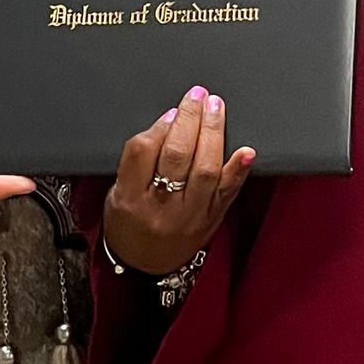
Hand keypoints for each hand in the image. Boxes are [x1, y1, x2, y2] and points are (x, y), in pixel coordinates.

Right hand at [102, 86, 254, 277]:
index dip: (160, 126)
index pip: (143, 152)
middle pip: (177, 156)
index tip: (172, 111)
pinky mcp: (211, 220)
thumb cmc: (129, 223)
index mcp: (130, 198)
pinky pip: (228, 193)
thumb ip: (137, 159)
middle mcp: (161, 208)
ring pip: (205, 169)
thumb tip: (169, 121)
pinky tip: (247, 151)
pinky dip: (239, 170)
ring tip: (215, 107)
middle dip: (189, 120)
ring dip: (213, 133)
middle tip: (197, 96)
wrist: (144, 266)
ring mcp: (190, 215)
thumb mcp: (116, 191)